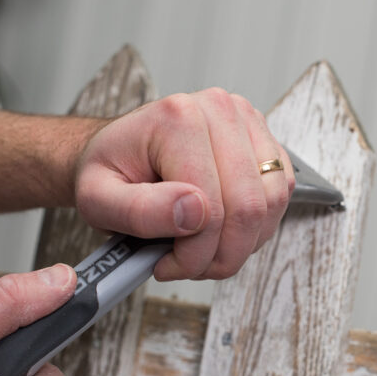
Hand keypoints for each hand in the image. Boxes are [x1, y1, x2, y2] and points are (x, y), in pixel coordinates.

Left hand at [75, 88, 294, 280]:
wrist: (119, 153)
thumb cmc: (107, 173)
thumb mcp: (96, 198)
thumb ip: (138, 210)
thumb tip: (194, 213)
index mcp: (179, 118)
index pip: (211, 205)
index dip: (194, 252)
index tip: (167, 264)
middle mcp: (220, 111)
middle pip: (249, 207)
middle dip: (221, 255)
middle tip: (190, 265)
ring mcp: (247, 123)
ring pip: (270, 205)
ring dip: (241, 244)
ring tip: (203, 248)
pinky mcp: (264, 142)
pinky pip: (280, 196)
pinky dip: (256, 227)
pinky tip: (223, 230)